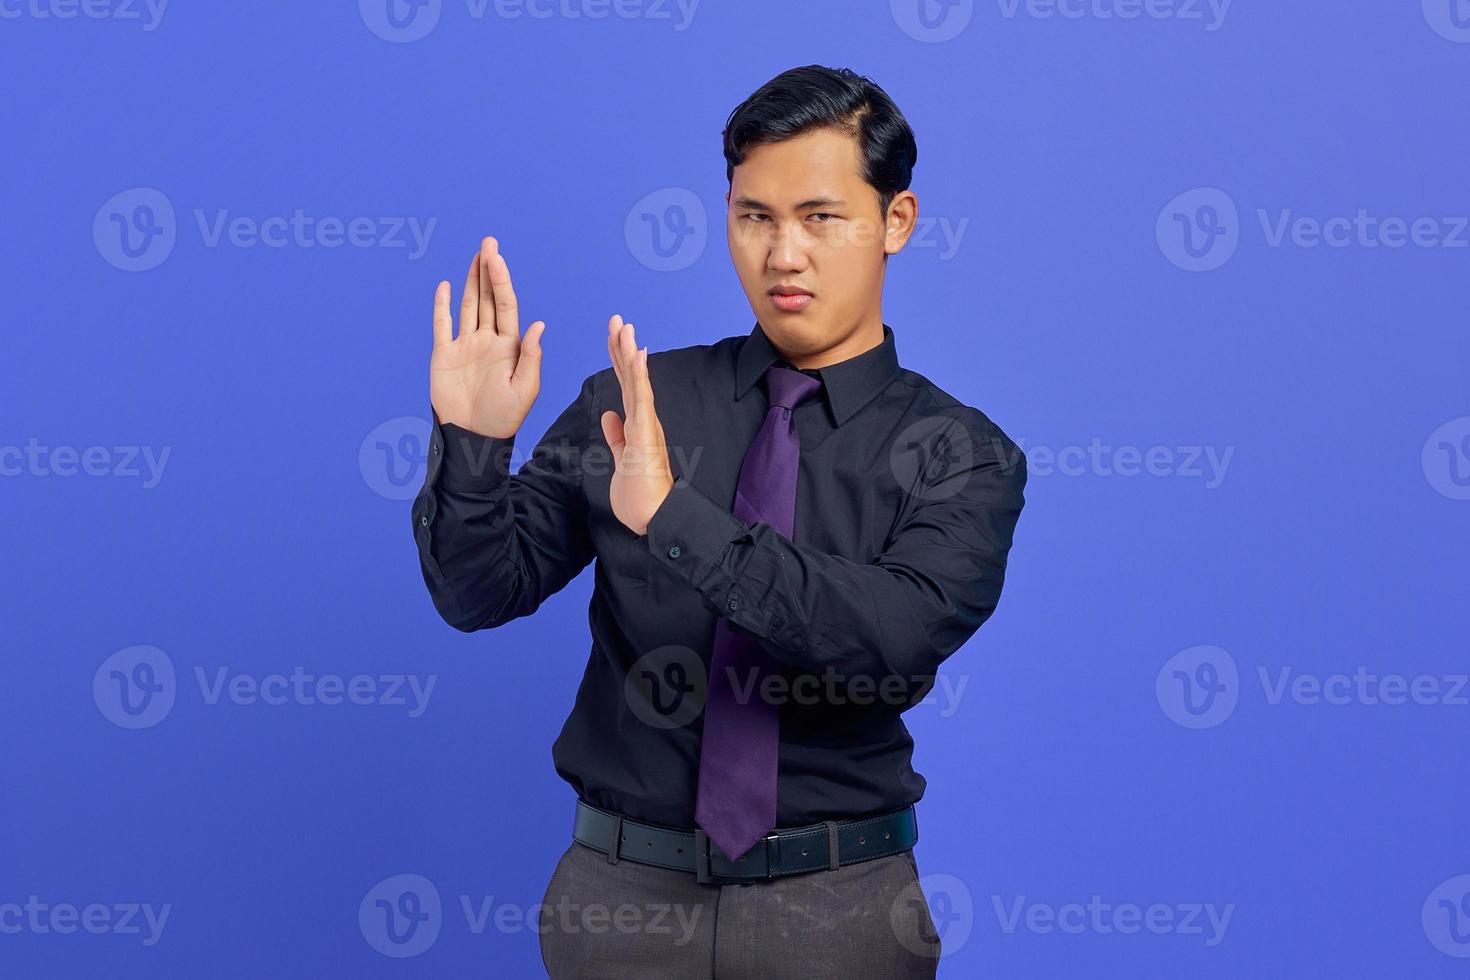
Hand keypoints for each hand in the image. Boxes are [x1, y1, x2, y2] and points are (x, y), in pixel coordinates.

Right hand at [430, 237, 544, 438]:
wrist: (474, 437)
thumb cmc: (505, 418)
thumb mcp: (525, 388)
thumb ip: (531, 356)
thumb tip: (539, 324)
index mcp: (509, 346)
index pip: (505, 305)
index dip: (501, 280)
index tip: (497, 258)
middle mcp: (488, 340)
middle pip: (487, 298)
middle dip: (488, 271)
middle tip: (489, 243)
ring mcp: (465, 346)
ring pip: (468, 306)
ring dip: (470, 281)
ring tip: (476, 256)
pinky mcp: (444, 355)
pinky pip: (442, 325)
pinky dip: (442, 306)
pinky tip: (445, 286)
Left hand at [601, 315, 674, 536]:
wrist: (653, 518)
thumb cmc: (639, 495)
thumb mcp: (620, 460)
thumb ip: (617, 437)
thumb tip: (610, 415)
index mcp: (637, 425)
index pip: (625, 386)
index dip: (618, 361)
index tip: (613, 337)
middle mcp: (644, 420)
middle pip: (631, 377)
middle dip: (622, 348)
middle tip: (618, 320)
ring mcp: (647, 425)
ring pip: (637, 382)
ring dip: (630, 353)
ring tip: (625, 328)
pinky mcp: (646, 434)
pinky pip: (642, 399)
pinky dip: (639, 376)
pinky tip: (637, 356)